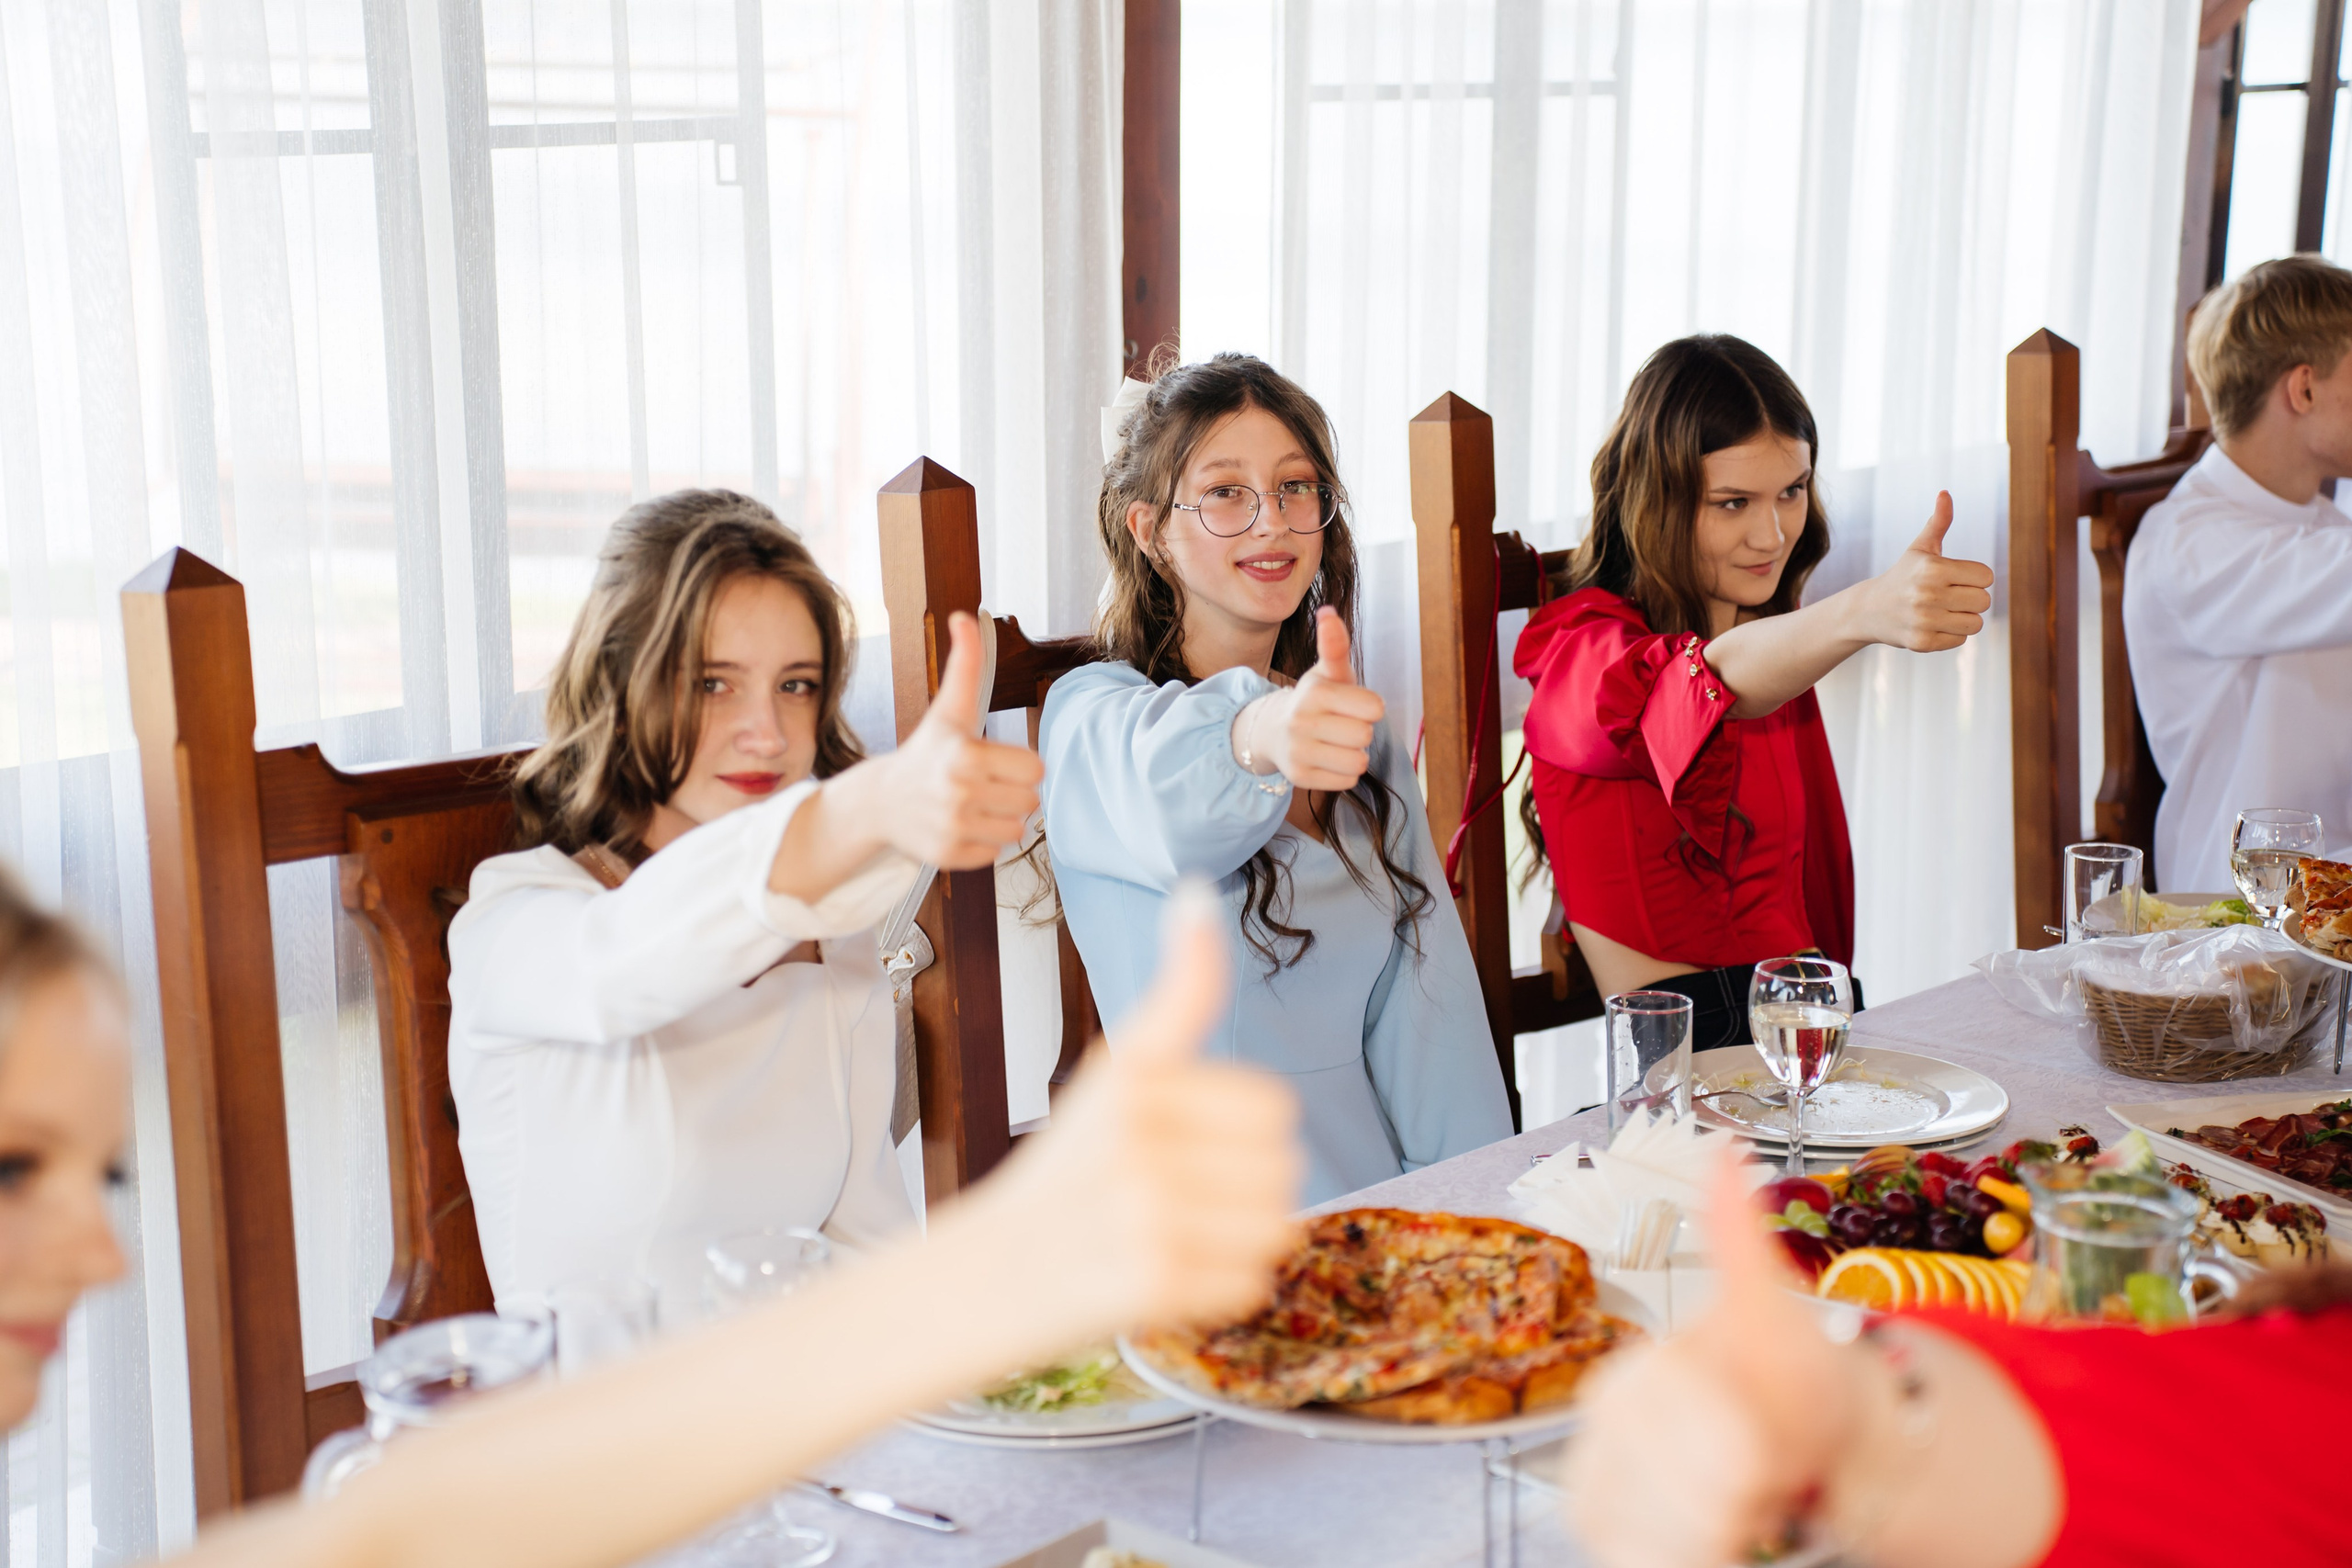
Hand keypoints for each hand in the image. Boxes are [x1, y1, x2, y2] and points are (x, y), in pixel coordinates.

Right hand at [871, 611, 1045, 868]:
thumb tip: (965, 616)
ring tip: (972, 804)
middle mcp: (959, 792)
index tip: (994, 761)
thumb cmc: (926, 751)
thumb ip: (966, 664)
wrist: (879, 800)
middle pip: (1030, 802)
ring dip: (1000, 819)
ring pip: (1016, 831)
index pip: (1035, 769)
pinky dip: (982, 842)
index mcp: (966, 754)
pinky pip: (995, 853)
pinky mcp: (948, 855)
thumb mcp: (949, 708)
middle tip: (982, 784)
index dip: (1019, 765)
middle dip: (1011, 793)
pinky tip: (959, 825)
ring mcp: (953, 827)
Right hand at [982, 883, 1303, 1331]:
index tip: (1180, 1143)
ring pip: (1276, 1232)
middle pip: (1285, 1172)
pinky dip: (1216, 1293)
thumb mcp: (1120, 1064)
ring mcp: (1144, 1213)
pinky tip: (1162, 1278)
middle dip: (1243, 1193)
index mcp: (1136, 1077)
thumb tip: (1198, 890)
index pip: (1277, 1109)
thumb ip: (1179, 991)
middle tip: (1172, 1199)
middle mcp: (1138, 1139)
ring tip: (1170, 1238)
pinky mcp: (1150, 1284)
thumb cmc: (1068, 1167)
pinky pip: (1250, 1286)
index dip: (1240, 1133)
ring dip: (1237, 1246)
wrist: (986, 1273)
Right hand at [1237, 607, 1385, 791]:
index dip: (1370, 707)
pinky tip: (1328, 758)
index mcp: (1314, 692)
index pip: (1374, 708)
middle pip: (1365, 736)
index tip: (1353, 704)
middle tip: (1342, 725)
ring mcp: (1298, 751)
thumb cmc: (1315, 699)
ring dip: (1354, 754)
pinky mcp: (1299, 777)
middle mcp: (1301, 721)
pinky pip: (1346, 781)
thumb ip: (1335, 644)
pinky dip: (1343, 772)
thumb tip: (1328, 613)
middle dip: (1361, 731)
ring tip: (1336, 743)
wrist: (1273, 730)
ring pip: (1358, 763)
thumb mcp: (1328, 671)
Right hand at [1565, 1152, 1859, 1566]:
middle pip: (1670, 1482)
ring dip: (1724, 1529)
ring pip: (1659, 1536)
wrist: (1800, 1443)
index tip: (1772, 1442)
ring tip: (1755, 1503)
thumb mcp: (1774, 1306)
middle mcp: (1607, 1433)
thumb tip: (1726, 1150)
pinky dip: (1696, 1554)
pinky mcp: (1614, 1535)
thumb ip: (1737, 1235)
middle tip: (1772, 1473)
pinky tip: (1731, 1534)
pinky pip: (1645, 1560)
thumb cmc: (1785, 1377)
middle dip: (1738, 1487)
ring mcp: (1605, 1488)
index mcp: (1635, 1374)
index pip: (1670, 1415)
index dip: (1734, 1437)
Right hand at [1852, 492, 1993, 652]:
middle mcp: (1927, 594)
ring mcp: (1923, 620)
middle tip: (1949, 597)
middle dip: (1971, 599)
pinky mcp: (1922, 643)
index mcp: (1932, 568)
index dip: (1974, 578)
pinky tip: (1932, 626)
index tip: (1954, 579)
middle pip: (1984, 601)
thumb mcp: (1920, 548)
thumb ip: (1938, 522)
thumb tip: (1945, 493)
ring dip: (1964, 618)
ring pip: (1975, 623)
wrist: (1867, 610)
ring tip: (1943, 612)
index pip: (1986, 577)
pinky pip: (1960, 640)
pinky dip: (1951, 634)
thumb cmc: (1903, 576)